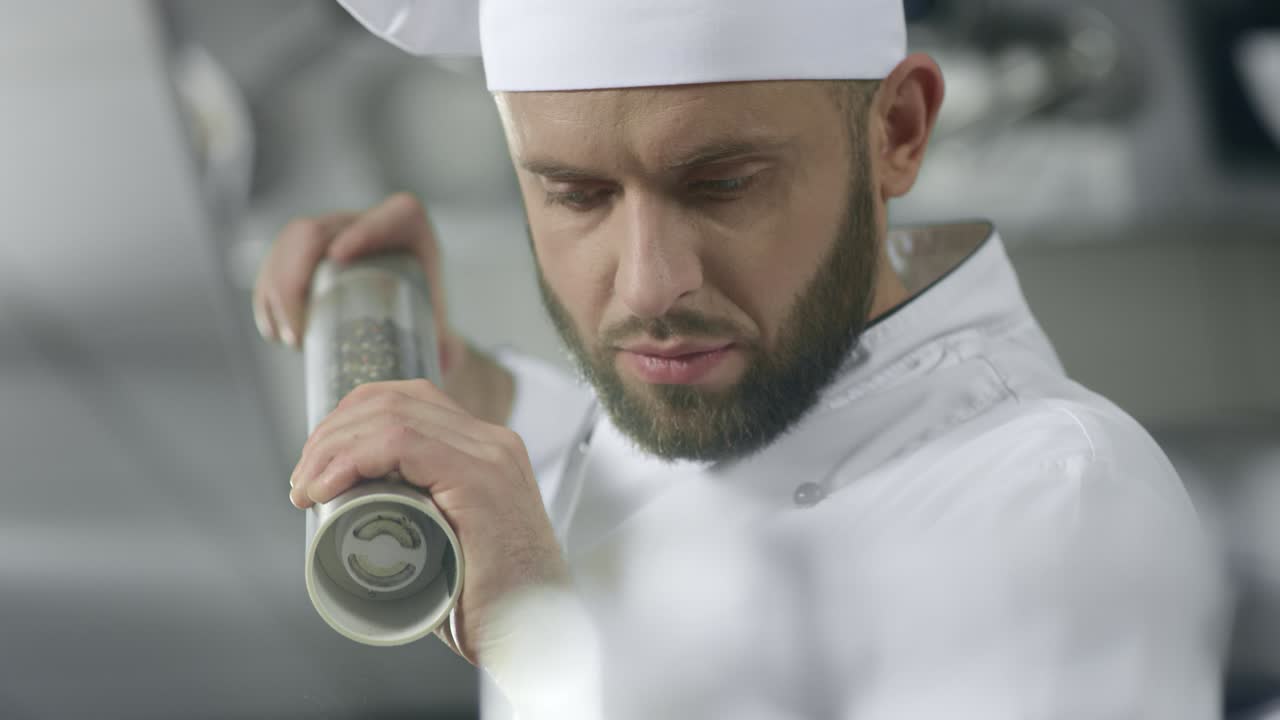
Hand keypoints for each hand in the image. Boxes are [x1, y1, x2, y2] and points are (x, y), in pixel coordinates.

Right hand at [252, 193, 512, 423]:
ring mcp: (330, 233)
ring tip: (291, 340)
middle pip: (320, 229)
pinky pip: (274, 261)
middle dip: (297, 274)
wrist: (405, 328)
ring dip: (277, 290)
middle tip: (300, 332)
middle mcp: (366, 223)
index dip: (364, 228)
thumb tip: (445, 361)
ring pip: (290, 244)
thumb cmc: (426, 328)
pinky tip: (275, 330)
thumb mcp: (441, 336)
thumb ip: (451, 351)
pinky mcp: (303, 254)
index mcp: (410, 230)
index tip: (340, 256)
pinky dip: (268, 296)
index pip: (393, 216)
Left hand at [288, 378, 569, 663]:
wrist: (540, 638)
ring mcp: (491, 458)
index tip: (318, 467)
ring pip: (392, 416)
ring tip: (308, 486)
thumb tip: (353, 518)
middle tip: (304, 481)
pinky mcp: (482, 482)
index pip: (407, 400)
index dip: (348, 421)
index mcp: (487, 449)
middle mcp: (493, 443)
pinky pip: (405, 443)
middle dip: (332, 433)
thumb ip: (421, 516)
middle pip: (393, 400)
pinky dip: (354, 457)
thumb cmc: (492, 604)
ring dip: (333, 446)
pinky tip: (329, 485)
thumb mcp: (453, 543)